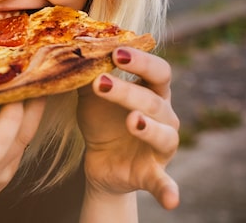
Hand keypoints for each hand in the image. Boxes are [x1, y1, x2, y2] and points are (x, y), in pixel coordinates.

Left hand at [77, 47, 179, 210]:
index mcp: (153, 91)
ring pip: (163, 134)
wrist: (100, 162)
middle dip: (128, 90)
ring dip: (148, 127)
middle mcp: (164, 115)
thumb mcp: (91, 96)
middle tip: (100, 83)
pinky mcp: (154, 173)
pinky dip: (169, 191)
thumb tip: (74, 45)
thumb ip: (88, 72)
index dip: (141, 60)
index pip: (157, 70)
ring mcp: (162, 145)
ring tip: (131, 121)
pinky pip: (164, 183)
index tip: (116, 52)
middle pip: (154, 99)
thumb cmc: (102, 119)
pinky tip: (171, 201)